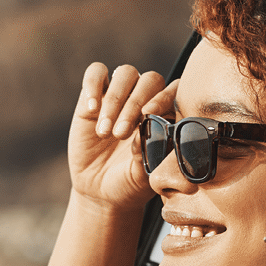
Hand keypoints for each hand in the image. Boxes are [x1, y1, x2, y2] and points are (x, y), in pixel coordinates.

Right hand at [67, 62, 178, 210]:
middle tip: (121, 134)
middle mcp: (145, 99)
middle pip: (149, 80)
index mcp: (166, 114)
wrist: (100, 192)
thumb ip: (151, 152)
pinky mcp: (93, 96)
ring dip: (114, 101)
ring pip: (124, 74)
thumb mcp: (145, 174)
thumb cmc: (130, 182)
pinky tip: (92, 110)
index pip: (173, 90)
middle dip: (134, 104)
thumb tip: (150, 131)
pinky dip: (93, 86)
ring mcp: (119, 95)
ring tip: (105, 133)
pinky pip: (95, 73)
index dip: (163, 97)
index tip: (149, 114)